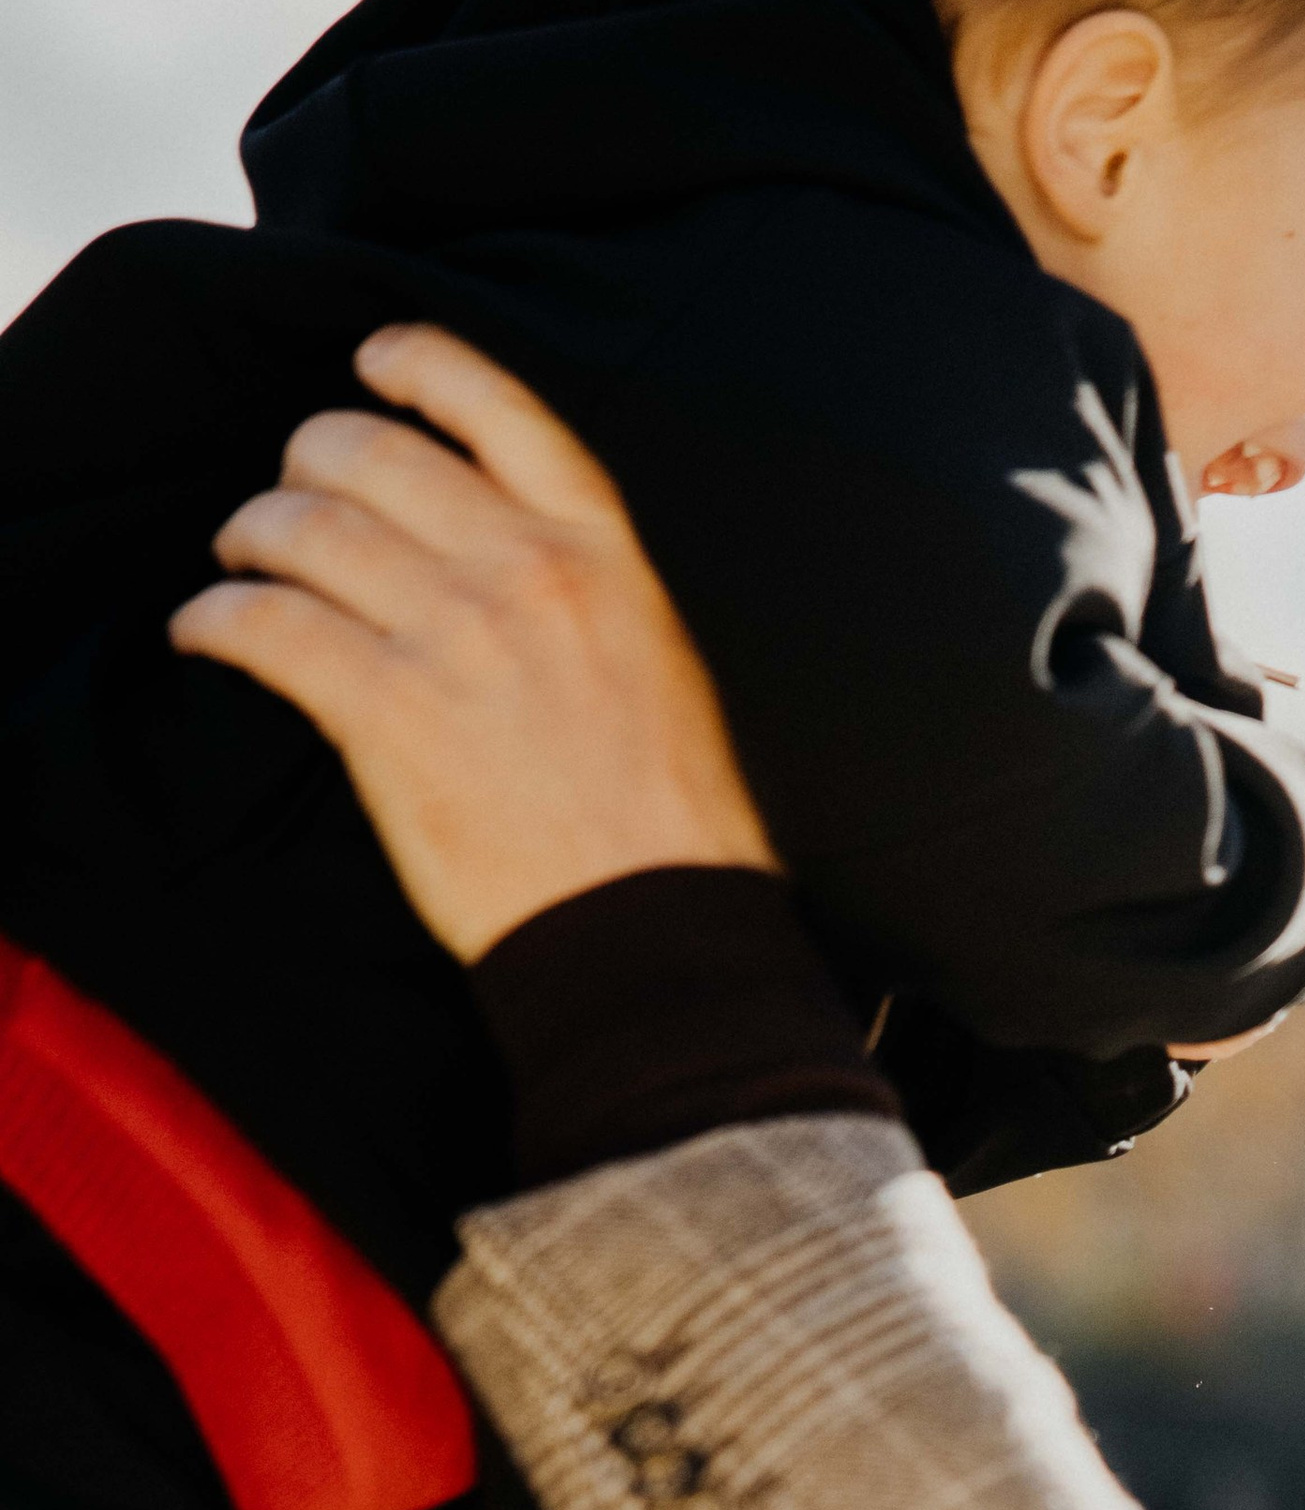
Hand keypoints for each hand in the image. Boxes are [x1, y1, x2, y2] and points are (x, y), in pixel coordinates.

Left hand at [171, 323, 777, 964]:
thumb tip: (498, 554)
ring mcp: (454, 637)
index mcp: (604, 554)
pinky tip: (205, 632)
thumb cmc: (672, 821)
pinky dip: (214, 619)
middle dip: (307, 464)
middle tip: (290, 503)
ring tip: (242, 563)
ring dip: (250, 536)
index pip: (497, 409)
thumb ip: (585, 590)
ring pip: (301, 527)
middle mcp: (525, 572)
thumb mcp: (660, 664)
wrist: (656, 925)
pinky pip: (263, 625)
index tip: (372, 362)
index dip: (418, 364)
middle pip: (368, 452)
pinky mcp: (388, 711)